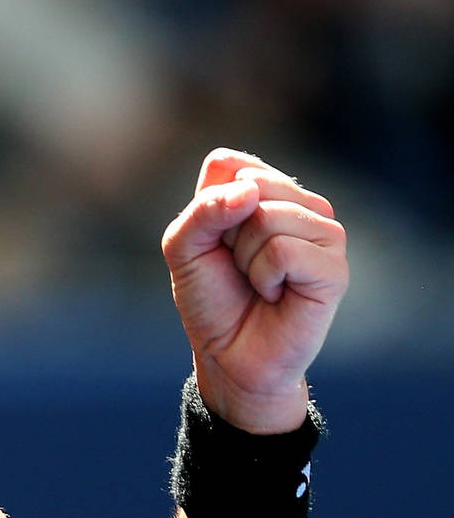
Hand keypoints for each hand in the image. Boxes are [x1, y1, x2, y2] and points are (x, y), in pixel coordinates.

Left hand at [160, 148, 348, 431]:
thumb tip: (247, 191)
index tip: (215, 240)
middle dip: (226, 232)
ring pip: (269, 215)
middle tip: (237, 265)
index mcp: (266, 190)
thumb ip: (201, 210)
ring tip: (258, 281)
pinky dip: (264, 276)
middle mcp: (301, 204)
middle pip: (250, 184)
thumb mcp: (183, 247)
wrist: (228, 354)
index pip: (228, 163)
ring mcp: (324, 234)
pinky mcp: (335, 267)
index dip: (207, 205)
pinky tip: (275, 294)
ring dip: (246, 257)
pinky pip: (285, 250)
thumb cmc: (210, 297)